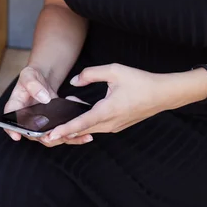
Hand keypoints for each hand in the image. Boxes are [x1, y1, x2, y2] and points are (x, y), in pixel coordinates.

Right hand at [3, 66, 57, 140]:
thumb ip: (33, 85)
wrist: (43, 79)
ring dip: (51, 137)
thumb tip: (44, 98)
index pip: (8, 120)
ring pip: (41, 137)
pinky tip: (71, 130)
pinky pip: (52, 133)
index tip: (17, 136)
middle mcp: (23, 117)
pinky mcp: (47, 124)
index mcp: (15, 105)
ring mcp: (35, 122)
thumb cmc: (31, 76)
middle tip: (48, 134)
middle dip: (38, 136)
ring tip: (62, 133)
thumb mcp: (29, 75)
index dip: (11, 130)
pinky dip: (61, 133)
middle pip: (28, 133)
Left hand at [39, 63, 182, 146]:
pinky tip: (72, 122)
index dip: (64, 129)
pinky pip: (95, 128)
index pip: (81, 123)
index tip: (50, 135)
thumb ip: (90, 74)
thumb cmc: (141, 81)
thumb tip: (74, 81)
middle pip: (80, 131)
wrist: (164, 94)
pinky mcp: (116, 126)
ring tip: (52, 129)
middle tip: (42, 135)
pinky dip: (82, 127)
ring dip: (71, 130)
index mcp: (108, 111)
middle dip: (61, 134)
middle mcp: (109, 123)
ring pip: (87, 131)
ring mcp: (113, 127)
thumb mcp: (114, 71)